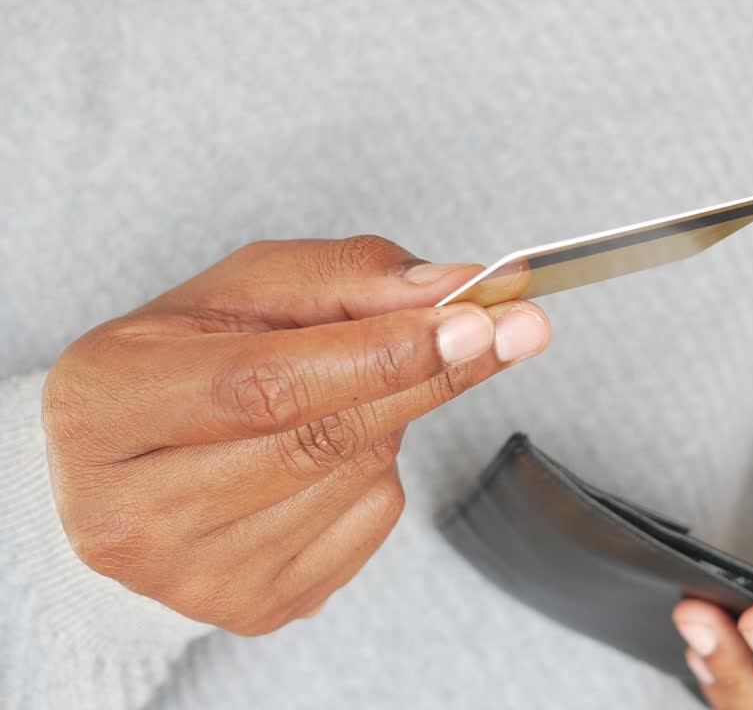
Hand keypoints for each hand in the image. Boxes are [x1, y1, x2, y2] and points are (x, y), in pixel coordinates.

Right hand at [43, 236, 549, 633]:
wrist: (128, 468)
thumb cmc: (182, 363)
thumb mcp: (240, 292)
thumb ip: (343, 279)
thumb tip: (448, 291)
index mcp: (106, 407)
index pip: (268, 385)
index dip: (381, 354)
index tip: (473, 323)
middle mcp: (134, 511)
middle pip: (322, 439)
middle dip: (429, 376)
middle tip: (511, 331)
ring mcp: (196, 576)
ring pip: (357, 478)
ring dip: (393, 419)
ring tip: (350, 389)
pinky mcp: (254, 608)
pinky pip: (370, 524)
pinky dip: (380, 472)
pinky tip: (333, 452)